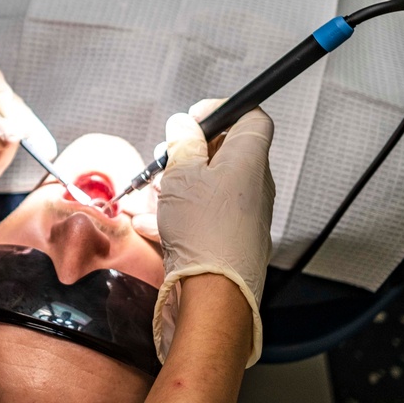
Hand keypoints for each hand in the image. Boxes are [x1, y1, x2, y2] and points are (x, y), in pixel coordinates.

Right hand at [149, 102, 274, 367]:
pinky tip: (149, 223)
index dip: (221, 110)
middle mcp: (253, 184)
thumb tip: (184, 124)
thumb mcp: (182, 173)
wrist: (214, 293)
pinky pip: (202, 215)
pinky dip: (176, 214)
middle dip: (186, 154)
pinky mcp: (230, 239)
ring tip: (149, 196)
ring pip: (208, 186)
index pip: (251, 116)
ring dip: (175, 186)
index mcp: (249, 158)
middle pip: (222, 153)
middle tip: (165, 160)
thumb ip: (183, 143)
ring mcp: (244, 214)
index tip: (193, 118)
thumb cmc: (204, 231)